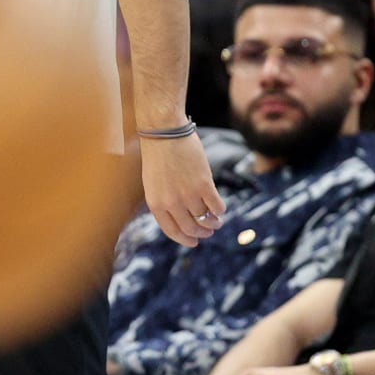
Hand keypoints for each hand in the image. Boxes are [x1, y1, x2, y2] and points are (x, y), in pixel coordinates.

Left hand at [138, 132, 223, 246]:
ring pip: (205, 219)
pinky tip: (221, 208)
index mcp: (156, 204)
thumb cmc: (158, 154)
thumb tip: (181, 217)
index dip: (185, 239)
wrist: (164, 132)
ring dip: (214, 223)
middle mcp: (171, 203)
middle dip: (201, 233)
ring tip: (217, 221)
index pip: (172, 231)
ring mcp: (188, 195)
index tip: (194, 242)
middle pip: (191, 228)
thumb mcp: (154, 182)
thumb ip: (164, 201)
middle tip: (208, 232)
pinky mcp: (204, 184)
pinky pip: (216, 206)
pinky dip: (220, 210)